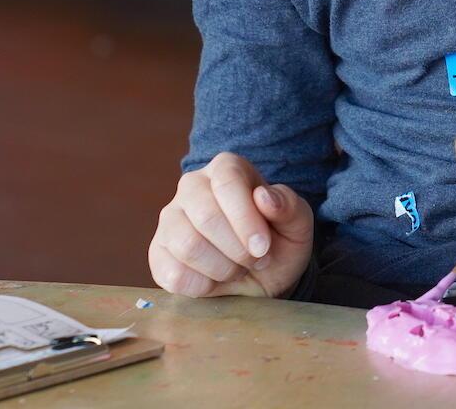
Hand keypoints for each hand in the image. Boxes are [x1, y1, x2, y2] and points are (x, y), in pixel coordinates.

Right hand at [147, 152, 313, 297]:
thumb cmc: (278, 243)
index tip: (263, 247)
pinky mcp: (158, 253)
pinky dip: (202, 286)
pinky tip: (216, 280)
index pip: (227, 182)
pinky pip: (172, 273)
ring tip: (238, 268)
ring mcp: (170, 220)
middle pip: (205, 216)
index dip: (246, 219)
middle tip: (256, 260)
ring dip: (222, 268)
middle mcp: (192, 186)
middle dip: (237, 248)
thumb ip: (288, 206)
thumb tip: (264, 197)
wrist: (261, 277)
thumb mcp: (297, 225)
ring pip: (187, 245)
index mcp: (227, 168)